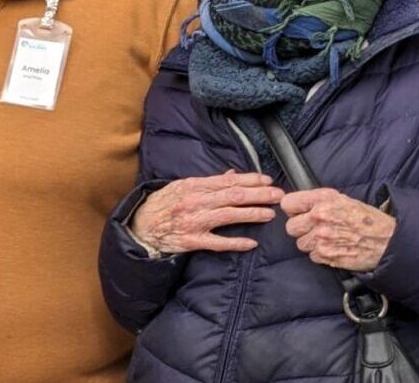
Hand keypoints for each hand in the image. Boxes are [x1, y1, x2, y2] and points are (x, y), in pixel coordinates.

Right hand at [130, 169, 284, 253]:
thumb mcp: (182, 186)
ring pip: (228, 216)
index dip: (250, 180)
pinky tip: (251, 243)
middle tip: (278, 195)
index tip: (267, 180)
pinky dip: (235, 242)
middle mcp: (195, 201)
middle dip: (258, 195)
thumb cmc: (163, 204)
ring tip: (270, 214)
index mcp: (193, 185)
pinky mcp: (191, 240)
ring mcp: (193, 221)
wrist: (139, 225)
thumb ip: (208, 182)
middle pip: (233, 196)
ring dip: (252, 214)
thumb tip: (232, 175)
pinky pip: (217, 242)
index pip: (227, 181)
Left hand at [282, 189, 395, 270]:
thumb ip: (318, 201)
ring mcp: (321, 238)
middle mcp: (318, 218)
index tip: (298, 213)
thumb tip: (299, 204)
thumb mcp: (342, 200)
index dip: (293, 209)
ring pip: (300, 243)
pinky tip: (333, 248)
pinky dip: (320, 254)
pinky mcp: (326, 255)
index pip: (287, 204)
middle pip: (290, 227)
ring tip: (327, 239)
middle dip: (300, 228)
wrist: (388, 241)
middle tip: (313, 228)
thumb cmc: (367, 219)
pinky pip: (312, 256)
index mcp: (322, 200)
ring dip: (310, 243)